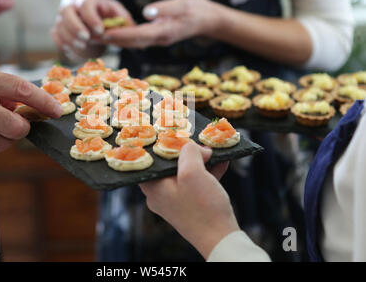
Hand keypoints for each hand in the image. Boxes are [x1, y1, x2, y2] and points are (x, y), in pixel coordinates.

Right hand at [51, 0, 133, 56]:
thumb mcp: (120, 16)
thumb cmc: (110, 17)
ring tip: (83, 46)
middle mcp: (73, 5)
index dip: (92, 18)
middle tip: (87, 39)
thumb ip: (124, 21)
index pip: (85, 4)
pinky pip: (55, 35)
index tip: (101, 31)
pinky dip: (63, 44)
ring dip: (70, 38)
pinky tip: (74, 49)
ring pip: (60, 25)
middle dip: (76, 27)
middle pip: (66, 11)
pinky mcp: (58, 28)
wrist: (94, 20)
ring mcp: (63, 17)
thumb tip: (130, 31)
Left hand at [102, 0, 221, 48]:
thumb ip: (165, 8)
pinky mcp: (156, 36)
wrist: (209, 20)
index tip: (103, 33)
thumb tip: (147, 12)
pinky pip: (135, 40)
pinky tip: (111, 35)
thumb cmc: (198, 9)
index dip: (120, 34)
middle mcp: (158, 39)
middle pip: (130, 42)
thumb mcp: (184, 4)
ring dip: (113, 41)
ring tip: (94, 37)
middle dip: (110, 40)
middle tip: (90, 37)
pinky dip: (122, 38)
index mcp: (164, 32)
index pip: (137, 34)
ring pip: (131, 43)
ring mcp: (157, 39)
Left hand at [139, 142, 238, 258]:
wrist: (220, 239)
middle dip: (185, 151)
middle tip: (197, 140)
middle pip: (170, 165)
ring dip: (200, 161)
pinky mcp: (191, 206)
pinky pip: (197, 184)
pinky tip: (222, 162)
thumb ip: (189, 152)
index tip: (172, 133)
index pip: (150, 159)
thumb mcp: (193, 172)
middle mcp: (161, 195)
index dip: (162, 144)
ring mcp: (176, 201)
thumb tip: (196, 147)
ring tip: (212, 149)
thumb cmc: (202, 208)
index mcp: (153, 187)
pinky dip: (208, 173)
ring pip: (185, 173)